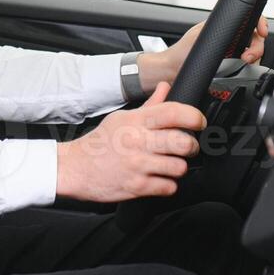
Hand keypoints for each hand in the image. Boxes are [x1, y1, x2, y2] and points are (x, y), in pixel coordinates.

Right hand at [56, 83, 204, 202]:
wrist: (75, 168)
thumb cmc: (100, 143)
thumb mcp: (122, 119)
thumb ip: (149, 106)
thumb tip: (166, 87)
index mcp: (136, 122)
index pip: (173, 112)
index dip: (193, 116)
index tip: (199, 122)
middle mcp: (138, 142)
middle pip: (183, 142)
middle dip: (191, 146)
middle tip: (187, 147)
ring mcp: (138, 165)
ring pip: (179, 167)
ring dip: (179, 168)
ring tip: (170, 165)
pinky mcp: (137, 186)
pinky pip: (168, 187)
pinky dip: (168, 185)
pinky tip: (159, 179)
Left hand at [138, 15, 268, 92]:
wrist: (171, 72)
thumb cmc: (180, 53)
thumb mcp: (201, 34)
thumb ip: (217, 27)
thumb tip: (232, 20)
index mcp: (224, 28)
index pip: (249, 22)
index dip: (259, 25)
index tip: (262, 31)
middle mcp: (230, 41)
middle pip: (255, 41)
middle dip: (256, 48)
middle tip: (247, 56)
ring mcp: (231, 56)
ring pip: (253, 56)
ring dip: (252, 60)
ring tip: (242, 64)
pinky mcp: (230, 71)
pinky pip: (245, 70)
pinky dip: (246, 71)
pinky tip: (239, 71)